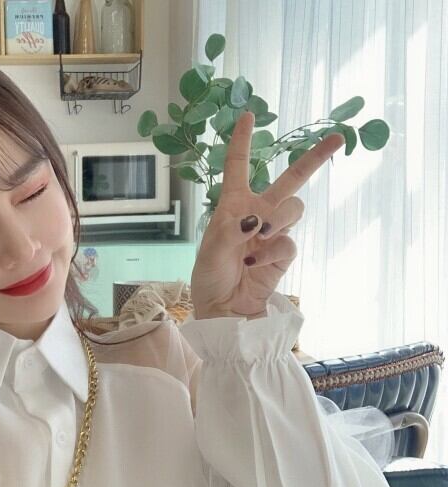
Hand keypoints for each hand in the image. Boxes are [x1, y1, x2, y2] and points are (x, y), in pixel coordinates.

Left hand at [190, 111, 345, 319]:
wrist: (223, 309)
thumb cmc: (210, 278)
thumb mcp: (210, 253)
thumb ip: (230, 233)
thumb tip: (256, 219)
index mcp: (232, 206)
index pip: (239, 167)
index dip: (242, 142)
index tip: (249, 116)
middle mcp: (257, 214)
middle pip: (291, 180)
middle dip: (314, 158)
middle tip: (337, 138)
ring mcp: (273, 233)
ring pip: (294, 208)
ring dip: (279, 218)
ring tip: (259, 237)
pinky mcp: (283, 254)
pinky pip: (289, 242)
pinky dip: (273, 251)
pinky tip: (255, 263)